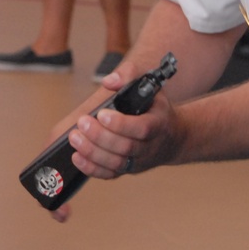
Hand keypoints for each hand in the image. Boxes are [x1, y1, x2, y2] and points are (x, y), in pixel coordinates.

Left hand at [68, 63, 176, 178]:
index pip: (142, 128)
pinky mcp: (128, 170)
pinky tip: (77, 156)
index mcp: (159, 123)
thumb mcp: (151, 86)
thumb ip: (130, 75)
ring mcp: (139, 161)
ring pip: (116, 163)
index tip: (101, 114)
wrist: (173, 137)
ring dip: (92, 152)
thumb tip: (109, 81)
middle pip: (125, 147)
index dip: (121, 124)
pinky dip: (92, 168)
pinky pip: (110, 174)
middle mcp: (150, 146)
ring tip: (75, 138)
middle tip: (82, 123)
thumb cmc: (156, 108)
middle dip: (100, 136)